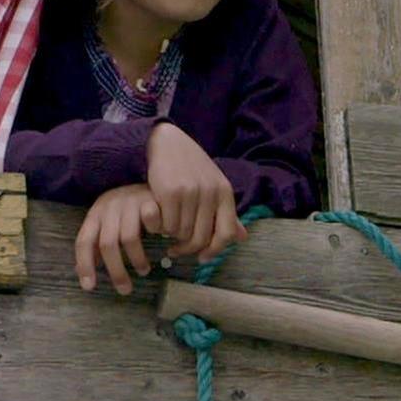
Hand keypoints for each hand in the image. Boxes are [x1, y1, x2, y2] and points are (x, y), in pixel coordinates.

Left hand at [74, 183, 163, 293]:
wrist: (152, 182)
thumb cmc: (128, 209)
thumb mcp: (109, 224)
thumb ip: (98, 245)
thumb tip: (86, 276)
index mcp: (96, 213)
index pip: (84, 241)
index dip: (85, 264)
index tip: (89, 287)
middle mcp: (110, 206)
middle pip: (108, 243)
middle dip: (116, 271)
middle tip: (125, 290)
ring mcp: (130, 201)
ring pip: (129, 238)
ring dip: (137, 259)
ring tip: (143, 271)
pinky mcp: (150, 199)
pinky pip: (152, 224)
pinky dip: (157, 235)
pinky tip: (162, 242)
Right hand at [146, 122, 247, 259]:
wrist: (167, 143)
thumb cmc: (191, 168)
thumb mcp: (213, 185)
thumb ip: (226, 212)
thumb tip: (242, 238)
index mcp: (225, 192)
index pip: (227, 233)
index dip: (215, 250)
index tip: (202, 258)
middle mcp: (210, 193)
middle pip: (201, 237)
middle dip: (187, 249)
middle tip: (176, 250)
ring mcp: (191, 192)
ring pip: (182, 233)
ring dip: (172, 237)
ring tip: (167, 230)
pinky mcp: (170, 192)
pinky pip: (167, 225)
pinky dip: (161, 228)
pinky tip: (158, 221)